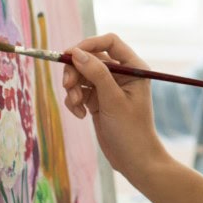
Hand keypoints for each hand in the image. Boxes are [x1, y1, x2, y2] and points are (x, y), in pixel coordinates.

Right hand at [61, 33, 169, 179]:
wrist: (134, 160)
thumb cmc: (131, 131)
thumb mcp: (113, 100)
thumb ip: (96, 74)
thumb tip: (76, 52)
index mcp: (133, 67)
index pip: (109, 42)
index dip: (88, 44)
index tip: (70, 54)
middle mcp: (121, 74)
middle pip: (90, 58)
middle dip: (76, 70)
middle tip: (68, 85)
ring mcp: (108, 88)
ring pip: (81, 75)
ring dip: (73, 88)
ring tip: (76, 105)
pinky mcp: (98, 101)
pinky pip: (79, 91)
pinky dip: (74, 101)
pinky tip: (80, 115)